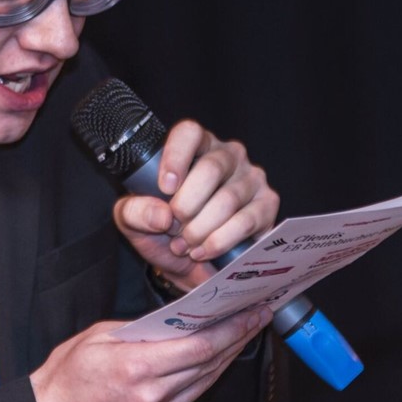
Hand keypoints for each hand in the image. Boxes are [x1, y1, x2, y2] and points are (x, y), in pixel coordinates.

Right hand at [29, 306, 271, 401]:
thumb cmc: (66, 379)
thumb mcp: (97, 338)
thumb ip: (138, 330)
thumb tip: (172, 323)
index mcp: (137, 367)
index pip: (200, 347)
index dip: (231, 330)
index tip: (250, 314)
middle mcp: (152, 396)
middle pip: (209, 365)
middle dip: (237, 339)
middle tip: (256, 318)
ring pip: (203, 384)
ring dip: (225, 359)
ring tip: (240, 336)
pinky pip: (188, 400)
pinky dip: (203, 379)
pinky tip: (211, 362)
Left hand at [112, 120, 279, 290]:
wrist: (187, 268)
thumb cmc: (162, 234)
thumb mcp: (133, 222)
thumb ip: (135, 212)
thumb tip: (162, 214)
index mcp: (193, 148)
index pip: (190, 133)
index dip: (176, 157)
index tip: (165, 187)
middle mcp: (227, 156)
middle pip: (211, 168)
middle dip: (186, 205)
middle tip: (173, 227)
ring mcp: (251, 178)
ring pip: (227, 200)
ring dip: (200, 229)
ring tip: (183, 245)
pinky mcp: (267, 205)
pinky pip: (246, 221)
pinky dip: (219, 241)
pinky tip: (203, 251)